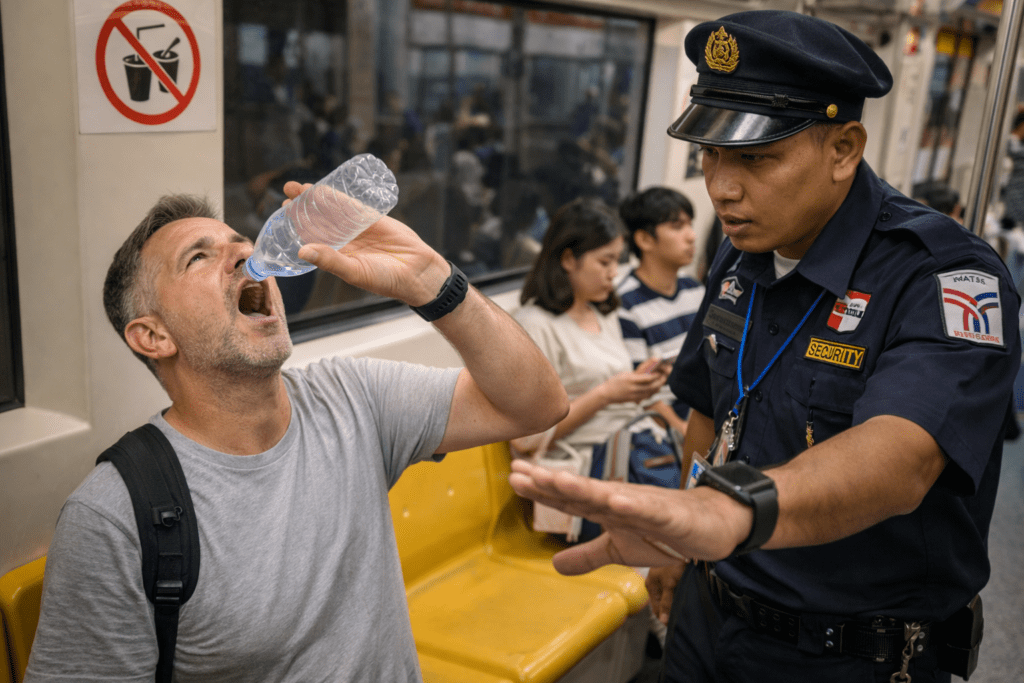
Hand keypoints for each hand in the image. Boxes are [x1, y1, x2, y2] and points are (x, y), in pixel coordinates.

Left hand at [281, 181, 448, 304]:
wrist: (419, 272)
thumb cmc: (387, 280)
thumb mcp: (355, 272)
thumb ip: (331, 261)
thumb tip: (302, 251)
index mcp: (338, 257)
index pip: (311, 239)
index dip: (296, 228)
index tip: (282, 216)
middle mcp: (345, 241)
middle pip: (318, 221)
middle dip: (302, 209)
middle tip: (286, 195)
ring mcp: (359, 229)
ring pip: (333, 210)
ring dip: (316, 199)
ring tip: (297, 187)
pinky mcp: (374, 218)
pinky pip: (353, 205)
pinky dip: (339, 196)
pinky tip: (325, 188)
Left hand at [508, 459, 750, 573]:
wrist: (711, 527)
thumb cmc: (664, 533)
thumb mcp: (619, 550)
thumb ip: (587, 555)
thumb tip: (554, 566)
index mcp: (606, 509)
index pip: (568, 499)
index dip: (541, 490)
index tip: (514, 477)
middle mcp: (619, 501)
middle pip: (579, 492)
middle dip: (550, 482)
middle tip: (520, 471)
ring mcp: (642, 505)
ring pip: (608, 494)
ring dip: (582, 487)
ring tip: (555, 480)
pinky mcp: (667, 514)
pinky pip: (647, 509)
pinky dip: (631, 504)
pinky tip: (614, 500)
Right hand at [601, 364, 666, 404]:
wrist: (607, 394)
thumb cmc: (614, 382)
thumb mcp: (625, 374)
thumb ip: (637, 373)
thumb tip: (648, 371)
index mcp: (631, 380)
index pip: (648, 378)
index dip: (656, 375)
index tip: (661, 372)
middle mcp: (634, 389)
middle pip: (652, 386)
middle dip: (661, 381)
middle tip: (665, 376)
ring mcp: (635, 395)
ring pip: (652, 392)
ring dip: (659, 386)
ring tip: (662, 381)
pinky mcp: (635, 400)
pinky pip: (648, 396)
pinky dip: (653, 392)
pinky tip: (655, 388)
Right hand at [646, 563, 686, 624]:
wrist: (684, 546)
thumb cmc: (674, 563)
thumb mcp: (670, 584)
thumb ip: (666, 602)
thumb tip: (662, 621)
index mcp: (650, 585)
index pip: (656, 609)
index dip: (664, 618)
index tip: (675, 626)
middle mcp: (654, 583)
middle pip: (661, 603)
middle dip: (669, 611)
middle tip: (682, 619)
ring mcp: (662, 579)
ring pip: (668, 597)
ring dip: (675, 603)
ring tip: (685, 609)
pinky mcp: (671, 576)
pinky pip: (673, 591)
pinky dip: (678, 596)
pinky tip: (686, 597)